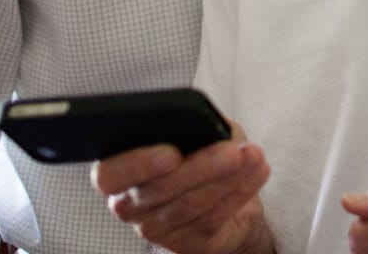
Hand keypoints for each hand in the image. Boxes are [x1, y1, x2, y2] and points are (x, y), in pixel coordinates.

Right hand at [90, 121, 272, 253]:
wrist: (227, 193)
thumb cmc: (203, 153)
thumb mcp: (197, 132)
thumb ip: (192, 125)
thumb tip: (204, 125)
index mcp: (121, 172)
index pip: (109, 176)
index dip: (138, 165)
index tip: (172, 153)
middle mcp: (131, 205)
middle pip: (159, 190)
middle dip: (201, 168)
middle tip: (232, 152)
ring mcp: (157, 229)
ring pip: (191, 204)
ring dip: (228, 178)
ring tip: (254, 156)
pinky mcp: (188, 244)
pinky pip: (213, 217)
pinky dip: (240, 191)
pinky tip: (258, 171)